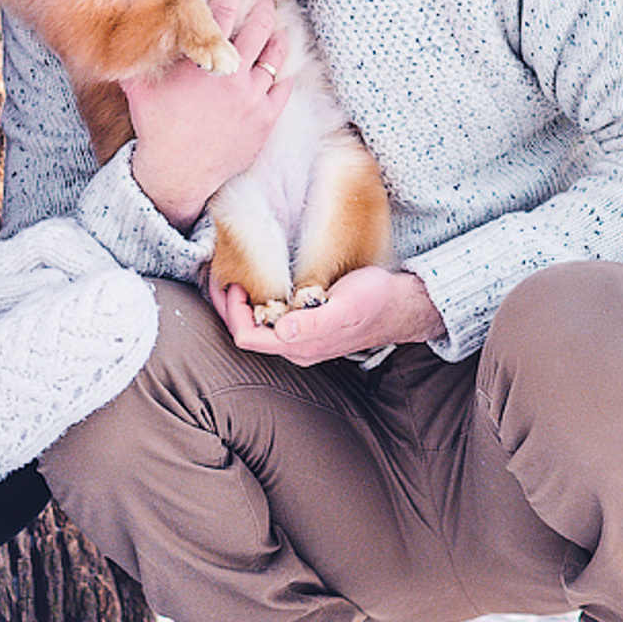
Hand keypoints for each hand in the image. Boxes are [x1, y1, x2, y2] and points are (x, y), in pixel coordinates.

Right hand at [126, 0, 291, 230]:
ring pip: (275, 52)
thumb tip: (124, 23)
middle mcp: (232, 73)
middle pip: (258, 23)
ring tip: (275, 22)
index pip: (222, 5)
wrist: (176, 173)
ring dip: (276, 32)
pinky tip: (279, 61)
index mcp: (202, 59)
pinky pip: (283, 85)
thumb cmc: (155, 126)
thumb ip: (140, 52)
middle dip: (262, 2)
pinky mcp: (265, 119)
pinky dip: (283, 69)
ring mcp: (252, 96)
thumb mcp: (139, 84)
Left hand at [211, 267, 445, 365]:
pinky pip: (270, 319)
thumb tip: (282, 330)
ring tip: (234, 275)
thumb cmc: (375, 300)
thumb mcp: (346, 306)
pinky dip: (257, 301)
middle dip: (227, 306)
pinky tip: (258, 283)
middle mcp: (295, 347)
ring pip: (256, 327)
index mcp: (299, 346)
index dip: (232, 311)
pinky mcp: (306, 327)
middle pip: (246, 333)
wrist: (401, 305)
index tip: (234, 281)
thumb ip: (315, 322)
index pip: (246, 336)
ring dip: (241, 304)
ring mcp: (299, 339)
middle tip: (221, 274)